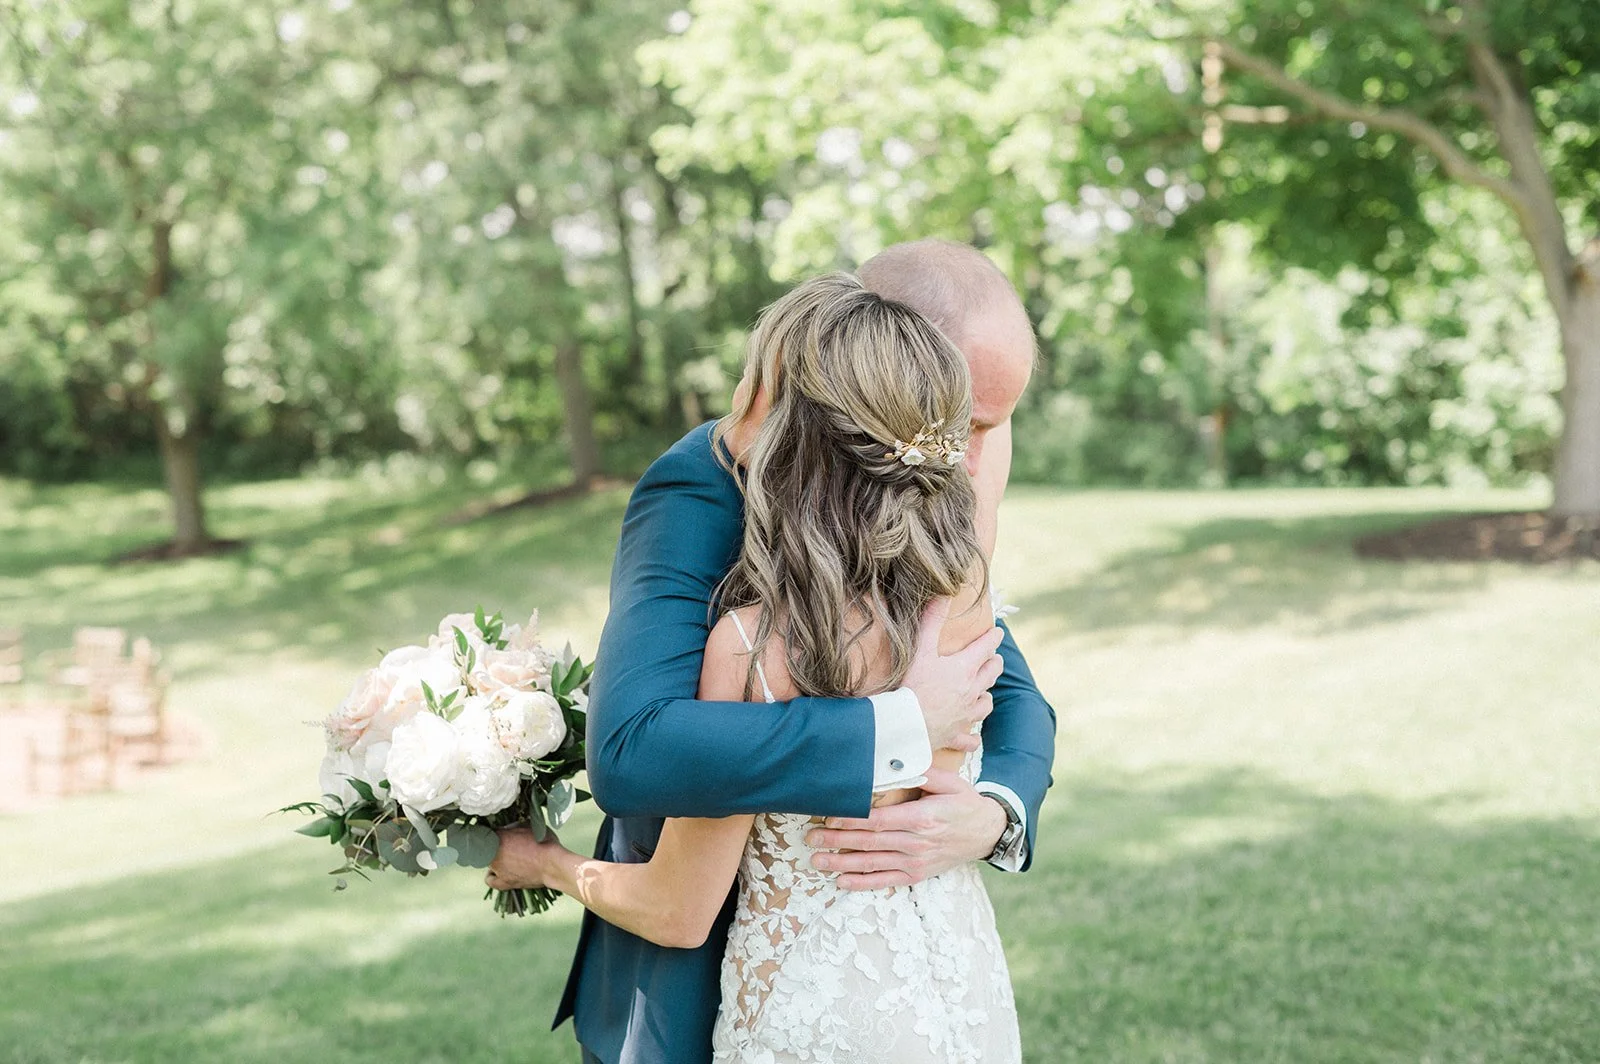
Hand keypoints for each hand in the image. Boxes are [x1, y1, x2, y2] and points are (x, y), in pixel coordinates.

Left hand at [485, 827, 563, 891]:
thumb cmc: (544, 844)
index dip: (496, 831)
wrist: (552, 865)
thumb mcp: (529, 826)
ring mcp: (497, 868)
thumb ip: (515, 826)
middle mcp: (493, 852)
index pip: (489, 831)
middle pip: (487, 847)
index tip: (502, 832)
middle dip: (496, 844)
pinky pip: (490, 879)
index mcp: (499, 835)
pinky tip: (498, 872)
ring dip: (495, 858)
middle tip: (509, 844)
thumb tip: (509, 826)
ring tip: (508, 857)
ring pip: (488, 861)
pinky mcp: (503, 882)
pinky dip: (493, 875)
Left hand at [803, 768, 1006, 889]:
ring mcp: (916, 862)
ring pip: (872, 864)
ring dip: (842, 863)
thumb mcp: (950, 782)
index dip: (851, 820)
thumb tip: (894, 761)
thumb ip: (922, 772)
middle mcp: (916, 843)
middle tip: (810, 839)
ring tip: (817, 861)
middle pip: (869, 842)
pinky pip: (885, 881)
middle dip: (837, 841)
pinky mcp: (917, 875)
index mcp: (921, 818)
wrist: (988, 833)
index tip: (827, 817)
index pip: (878, 820)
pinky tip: (841, 882)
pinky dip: (862, 883)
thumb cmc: (965, 803)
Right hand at [904, 599, 1004, 751]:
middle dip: (995, 663)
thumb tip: (943, 595)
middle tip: (995, 658)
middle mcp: (971, 691)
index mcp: (964, 668)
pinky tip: (973, 737)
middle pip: (991, 674)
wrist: (907, 724)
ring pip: (985, 704)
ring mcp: (965, 714)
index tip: (999, 631)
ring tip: (985, 692)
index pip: (986, 647)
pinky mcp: (956, 734)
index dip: (993, 637)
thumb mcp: (921, 649)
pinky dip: (972, 737)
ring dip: (987, 696)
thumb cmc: (913, 686)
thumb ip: (932, 621)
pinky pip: (970, 738)